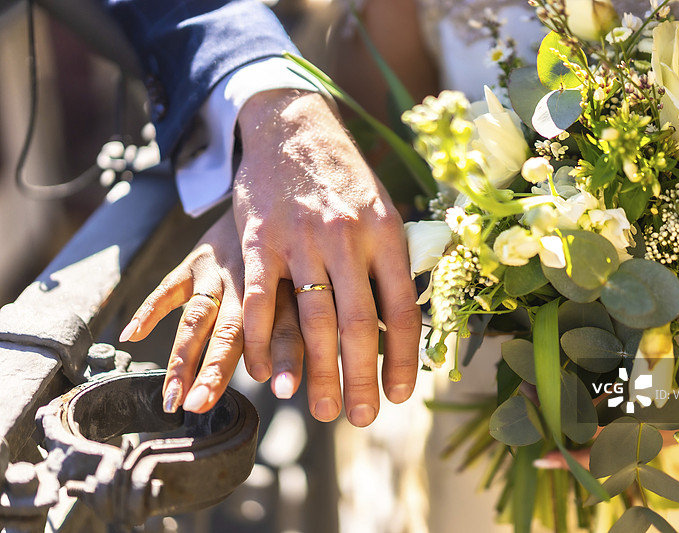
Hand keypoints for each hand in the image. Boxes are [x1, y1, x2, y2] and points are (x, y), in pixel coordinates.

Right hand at [119, 209, 304, 412]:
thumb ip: (314, 322)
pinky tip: (132, 335)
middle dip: (216, 371)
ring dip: (183, 358)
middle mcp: (251, 285)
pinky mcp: (195, 262)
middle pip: (233, 332)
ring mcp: (219, 274)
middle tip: (201, 405)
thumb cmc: (297, 255)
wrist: (277, 191)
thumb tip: (324, 368)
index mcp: (287, 293)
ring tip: (172, 396)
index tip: (282, 391)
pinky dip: (149, 310)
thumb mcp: (312, 280)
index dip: (287, 361)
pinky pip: (168, 287)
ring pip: (198, 318)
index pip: (287, 331)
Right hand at [233, 89, 420, 425]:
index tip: (402, 395)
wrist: (294, 129)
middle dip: (360, 379)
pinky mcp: (259, 239)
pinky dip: (262, 343)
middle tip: (360, 418)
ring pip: (312, 320)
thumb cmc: (344, 178)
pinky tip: (267, 374)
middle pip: (358, 324)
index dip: (405, 359)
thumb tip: (402, 321)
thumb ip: (393, 261)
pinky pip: (258, 301)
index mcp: (386, 234)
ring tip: (321, 409)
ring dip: (317, 372)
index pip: (403, 310)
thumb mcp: (384, 209)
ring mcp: (301, 239)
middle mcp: (347, 238)